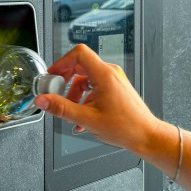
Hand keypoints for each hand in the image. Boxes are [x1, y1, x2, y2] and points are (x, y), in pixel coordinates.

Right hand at [34, 44, 159, 153]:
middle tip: (56, 93)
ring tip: (72, 112)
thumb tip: (43, 100)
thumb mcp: (87, 119)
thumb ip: (62, 108)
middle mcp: (110, 73)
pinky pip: (95, 87)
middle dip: (66, 81)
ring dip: (75, 94)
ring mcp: (114, 80)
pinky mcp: (116, 88)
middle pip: (80, 66)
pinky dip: (85, 99)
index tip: (53, 75)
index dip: (62, 62)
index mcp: (105, 75)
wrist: (146, 136)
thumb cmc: (126, 127)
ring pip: (86, 80)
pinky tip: (82, 117)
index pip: (79, 53)